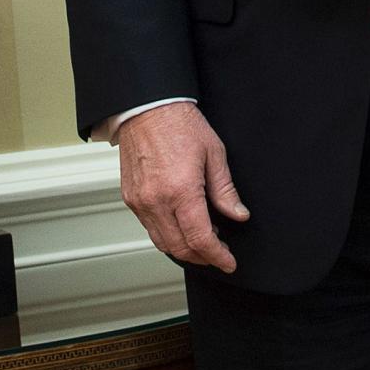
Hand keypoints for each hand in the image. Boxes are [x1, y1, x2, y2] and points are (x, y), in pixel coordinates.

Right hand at [114, 101, 248, 272]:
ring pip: (162, 242)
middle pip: (181, 248)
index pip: (201, 239)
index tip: (229, 262)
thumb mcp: (214, 153)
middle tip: (219, 253)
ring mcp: (140, 201)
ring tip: (202, 239)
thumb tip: (238, 214)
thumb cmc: (179, 123)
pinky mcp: (130, 197)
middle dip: (203, 257)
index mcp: (181, 190)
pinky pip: (149, 228)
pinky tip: (181, 225)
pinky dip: (167, 235)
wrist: (146, 107)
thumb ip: (225, 190)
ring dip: (184, 249)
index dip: (218, 257)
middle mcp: (157, 201)